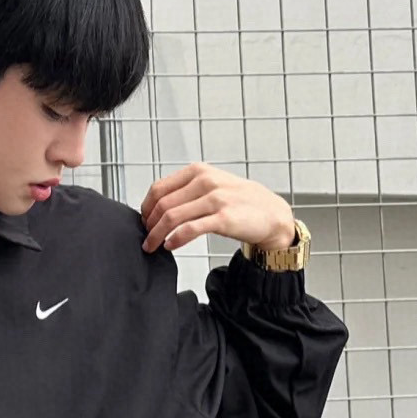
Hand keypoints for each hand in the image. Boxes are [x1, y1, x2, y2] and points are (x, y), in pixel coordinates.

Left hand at [140, 162, 294, 254]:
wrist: (272, 213)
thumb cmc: (241, 201)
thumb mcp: (212, 185)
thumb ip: (187, 190)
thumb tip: (158, 207)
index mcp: (198, 171)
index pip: (159, 188)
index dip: (146, 208)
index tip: (144, 221)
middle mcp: (205, 181)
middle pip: (162, 204)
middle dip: (149, 224)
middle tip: (146, 238)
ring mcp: (215, 199)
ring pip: (172, 217)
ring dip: (157, 234)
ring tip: (152, 246)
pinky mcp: (224, 218)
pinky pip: (190, 229)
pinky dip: (175, 239)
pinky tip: (170, 246)